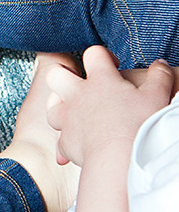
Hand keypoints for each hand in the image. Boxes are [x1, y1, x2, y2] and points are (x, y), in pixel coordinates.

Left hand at [46, 46, 173, 166]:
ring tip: (72, 111)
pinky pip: (59, 140)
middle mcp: (78, 96)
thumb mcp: (156, 95)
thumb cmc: (138, 125)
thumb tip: (160, 64)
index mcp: (101, 80)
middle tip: (77, 82)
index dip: (101, 55)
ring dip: (59, 108)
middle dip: (62, 74)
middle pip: (55, 75)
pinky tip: (73, 146)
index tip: (111, 66)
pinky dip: (65, 143)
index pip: (92, 54)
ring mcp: (68, 119)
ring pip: (51, 107)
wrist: (118, 157)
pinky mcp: (65, 141)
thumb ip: (159, 76)